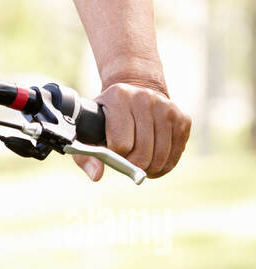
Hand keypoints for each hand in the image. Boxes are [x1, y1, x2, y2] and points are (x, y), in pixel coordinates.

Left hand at [73, 80, 191, 181]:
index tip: (113, 154)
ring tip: (141, 165)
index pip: (121, 144)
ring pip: (160, 156)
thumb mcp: (89, 130)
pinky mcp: (182, 118)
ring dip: (150, 169)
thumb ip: (86, 156)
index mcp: (119, 96)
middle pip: (142, 153)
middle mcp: (145, 98)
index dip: (116, 157)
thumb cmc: (107, 117)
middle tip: (128, 164)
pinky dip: (165, 165)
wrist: (135, 92)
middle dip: (133, 166)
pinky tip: (154, 160)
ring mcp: (167, 107)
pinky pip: (176, 154)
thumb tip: (97, 176)